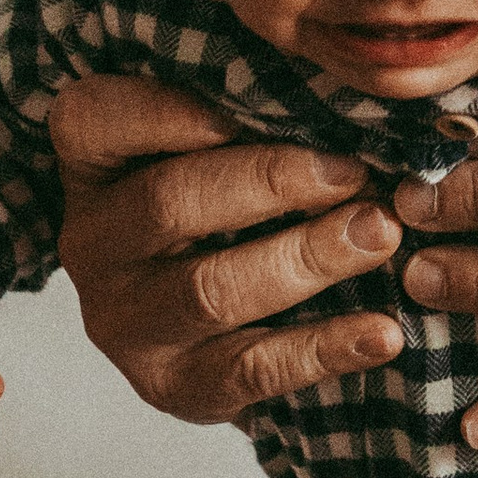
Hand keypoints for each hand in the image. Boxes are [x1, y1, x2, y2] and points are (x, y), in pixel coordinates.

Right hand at [48, 78, 407, 420]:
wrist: (217, 327)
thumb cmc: (230, 201)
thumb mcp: (217, 146)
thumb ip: (251, 114)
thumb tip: (339, 91)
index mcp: (93, 166)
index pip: (97, 121)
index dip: (162, 113)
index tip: (243, 111)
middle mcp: (93, 245)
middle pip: (169, 204)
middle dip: (272, 183)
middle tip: (355, 172)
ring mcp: (127, 323)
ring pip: (211, 290)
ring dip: (308, 258)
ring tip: (381, 233)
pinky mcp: (175, 387)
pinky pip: (252, 370)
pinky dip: (326, 348)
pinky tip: (384, 332)